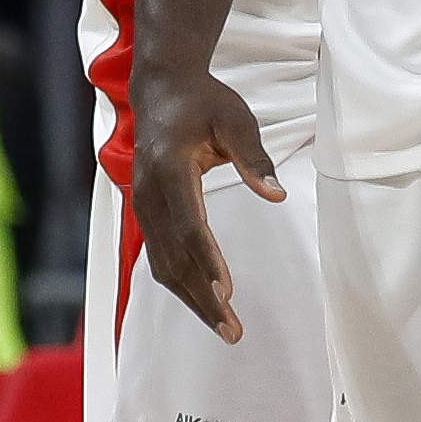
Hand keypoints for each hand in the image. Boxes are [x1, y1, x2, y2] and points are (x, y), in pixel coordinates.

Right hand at [128, 73, 280, 344]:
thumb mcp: (236, 120)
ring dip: (193, 299)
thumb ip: (255, 158)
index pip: (189, 224)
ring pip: (164, 264)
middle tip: (233, 331)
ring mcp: (143, 204)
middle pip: (174, 256)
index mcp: (170, 167)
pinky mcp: (145, 212)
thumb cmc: (204, 103)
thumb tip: (277, 197)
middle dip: (203, 297)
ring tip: (226, 329)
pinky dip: (180, 284)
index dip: (207, 261)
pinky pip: (160, 256)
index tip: (226, 291)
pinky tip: (203, 304)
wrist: (161, 90)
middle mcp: (149, 191)